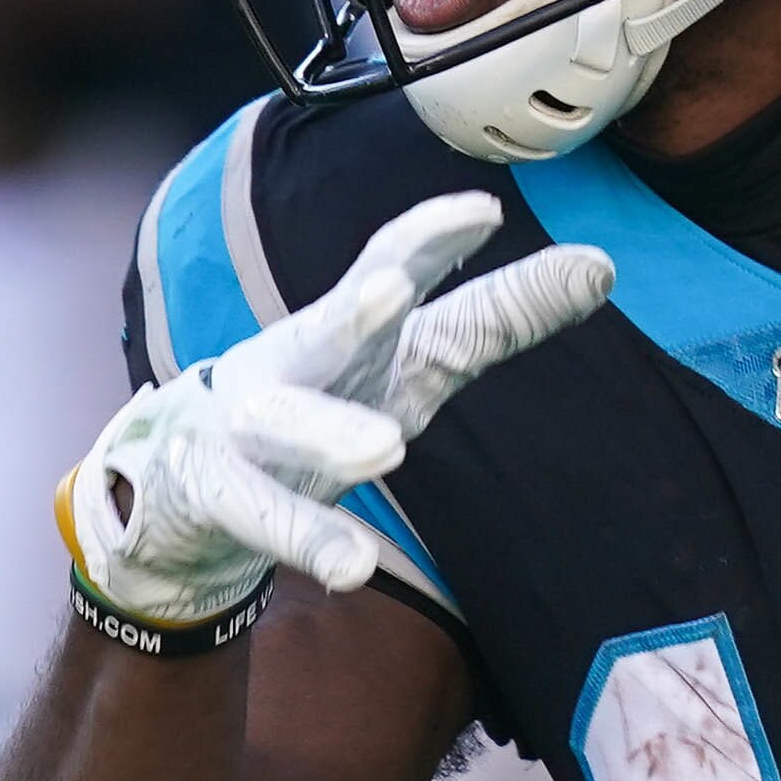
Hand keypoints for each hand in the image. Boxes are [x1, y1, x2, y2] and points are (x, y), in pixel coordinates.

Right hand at [62, 193, 610, 621]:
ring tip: (385, 451)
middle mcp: (299, 364)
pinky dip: (307, 538)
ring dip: (329, 434)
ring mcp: (248, 425)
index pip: (400, 275)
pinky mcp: (215, 491)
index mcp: (354, 333)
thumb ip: (494, 318)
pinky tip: (353, 566)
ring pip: (286, 424)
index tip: (484, 213)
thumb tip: (600, 265)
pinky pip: (263, 516)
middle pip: (329, 329)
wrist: (180, 484)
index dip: (436, 243)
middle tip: (390, 289)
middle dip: (355, 308)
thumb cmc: (320, 408)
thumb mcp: (413, 366)